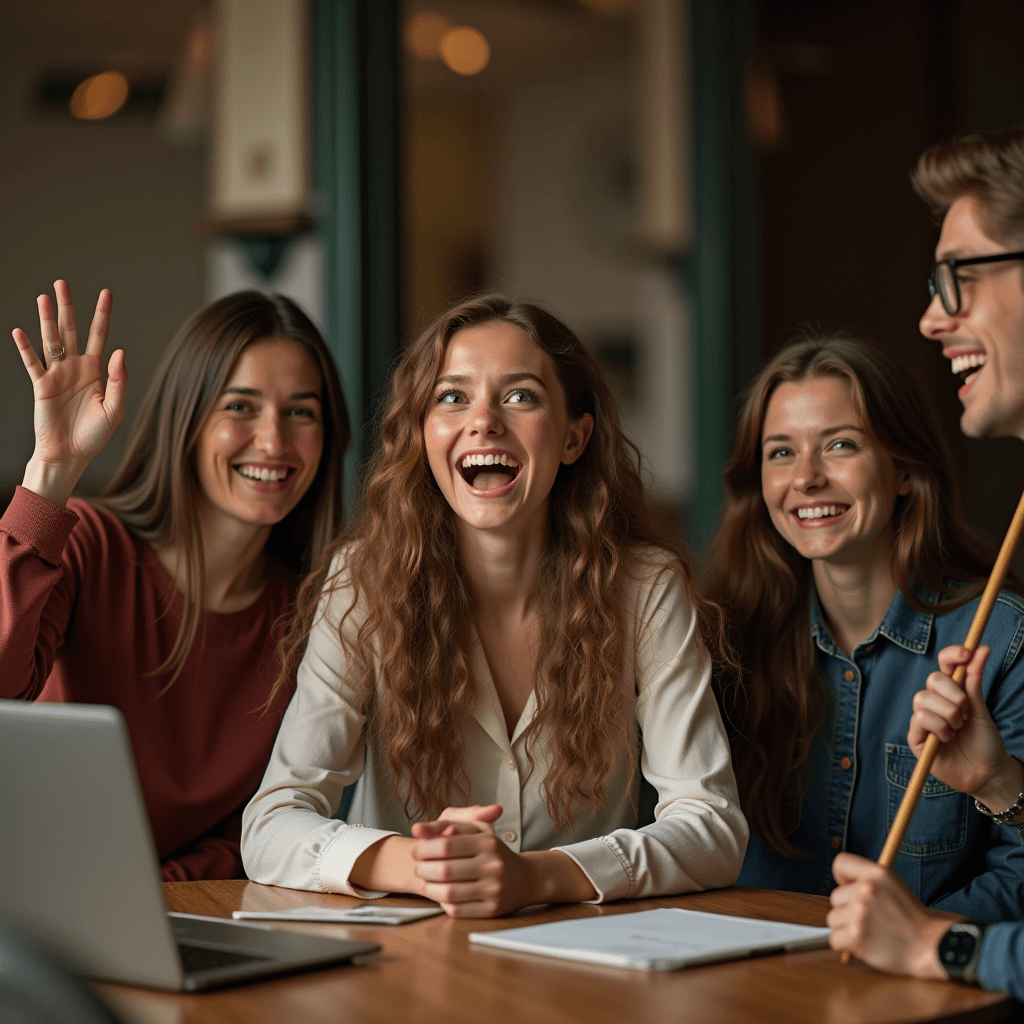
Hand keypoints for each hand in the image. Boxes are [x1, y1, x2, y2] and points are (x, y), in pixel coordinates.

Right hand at [12, 281, 125, 505]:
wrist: (70, 454)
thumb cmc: (94, 434)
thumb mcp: (114, 409)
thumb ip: (118, 381)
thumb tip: (119, 351)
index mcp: (97, 370)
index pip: (101, 335)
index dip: (102, 314)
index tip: (106, 292)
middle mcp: (76, 367)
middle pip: (72, 330)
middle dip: (68, 307)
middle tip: (62, 283)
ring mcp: (57, 374)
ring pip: (51, 340)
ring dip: (46, 319)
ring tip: (43, 298)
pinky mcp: (41, 385)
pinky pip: (32, 363)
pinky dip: (25, 348)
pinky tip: (19, 331)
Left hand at [411, 804, 532, 917]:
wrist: (525, 878)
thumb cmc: (494, 852)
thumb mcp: (476, 831)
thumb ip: (446, 826)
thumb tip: (417, 829)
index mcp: (488, 843)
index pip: (446, 845)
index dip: (424, 849)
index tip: (416, 851)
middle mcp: (493, 866)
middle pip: (445, 870)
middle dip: (423, 870)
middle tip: (418, 868)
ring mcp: (494, 890)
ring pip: (449, 893)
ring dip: (430, 888)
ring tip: (426, 882)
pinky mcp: (492, 910)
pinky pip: (457, 910)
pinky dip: (443, 903)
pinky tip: (441, 895)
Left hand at [828, 853, 955, 978]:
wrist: (928, 945)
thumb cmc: (908, 916)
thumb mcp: (892, 884)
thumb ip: (866, 879)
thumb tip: (841, 882)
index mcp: (876, 873)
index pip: (840, 863)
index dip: (842, 878)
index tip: (850, 889)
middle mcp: (866, 890)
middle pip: (835, 898)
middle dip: (848, 909)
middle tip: (870, 919)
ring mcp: (860, 913)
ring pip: (833, 919)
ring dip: (846, 928)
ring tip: (870, 931)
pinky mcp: (856, 937)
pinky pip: (834, 939)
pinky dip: (846, 945)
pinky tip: (865, 944)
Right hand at [909, 644, 1022, 808]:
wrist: (988, 772)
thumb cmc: (985, 742)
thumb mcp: (981, 708)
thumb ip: (974, 680)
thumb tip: (982, 648)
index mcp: (949, 693)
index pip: (942, 665)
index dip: (951, 655)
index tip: (967, 653)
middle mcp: (933, 703)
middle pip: (932, 679)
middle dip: (954, 695)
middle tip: (967, 713)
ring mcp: (922, 719)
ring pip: (923, 699)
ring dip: (948, 714)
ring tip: (958, 729)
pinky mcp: (915, 737)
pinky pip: (920, 718)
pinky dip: (939, 728)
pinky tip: (947, 739)